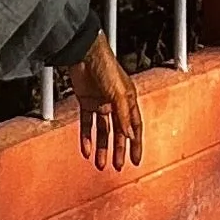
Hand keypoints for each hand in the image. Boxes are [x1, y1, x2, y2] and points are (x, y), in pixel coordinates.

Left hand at [70, 35, 143, 172]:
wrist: (84, 53)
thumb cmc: (105, 67)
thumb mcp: (117, 93)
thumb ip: (123, 116)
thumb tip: (129, 137)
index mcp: (128, 100)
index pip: (134, 127)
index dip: (136, 144)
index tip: (136, 160)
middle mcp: (116, 103)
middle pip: (118, 132)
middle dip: (118, 150)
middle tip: (117, 166)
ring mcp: (100, 103)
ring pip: (102, 131)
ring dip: (102, 148)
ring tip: (100, 164)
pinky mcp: (86, 102)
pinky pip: (87, 124)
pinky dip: (86, 138)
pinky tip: (86, 150)